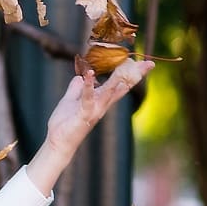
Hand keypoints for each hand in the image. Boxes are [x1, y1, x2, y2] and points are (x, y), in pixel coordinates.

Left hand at [26, 59, 153, 196]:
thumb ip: (76, 88)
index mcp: (101, 100)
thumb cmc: (65, 123)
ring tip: (127, 63)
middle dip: (135, 75)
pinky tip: (90, 74)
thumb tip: (80, 76)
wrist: (58, 142)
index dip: (132, 74)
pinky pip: (88, 98)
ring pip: (109, 91)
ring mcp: (95, 110)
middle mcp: (102, 105)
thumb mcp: (71, 100)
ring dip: (117, 77)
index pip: (120, 85)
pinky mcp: (84, 115)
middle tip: (149, 63)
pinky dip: (89, 85)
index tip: (145, 62)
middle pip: (122, 87)